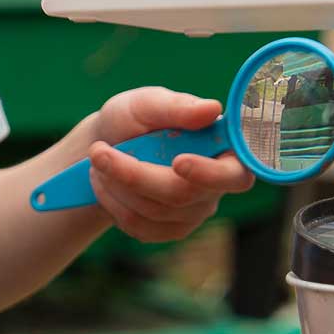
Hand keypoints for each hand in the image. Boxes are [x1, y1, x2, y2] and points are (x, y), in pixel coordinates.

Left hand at [79, 87, 255, 242]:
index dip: (210, 173)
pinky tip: (104, 182)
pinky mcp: (170, 229)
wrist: (107, 146)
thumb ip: (177, 106)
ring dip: (116, 184)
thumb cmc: (134, 119)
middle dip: (135, 175)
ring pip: (155, 210)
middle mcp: (216, 186)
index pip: (235, 174)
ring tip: (98, 159)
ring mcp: (195, 212)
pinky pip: (140, 226)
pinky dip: (113, 202)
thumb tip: (212, 109)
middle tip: (99, 152)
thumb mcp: (147, 103)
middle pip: (183, 194)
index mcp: (223, 150)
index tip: (178, 161)